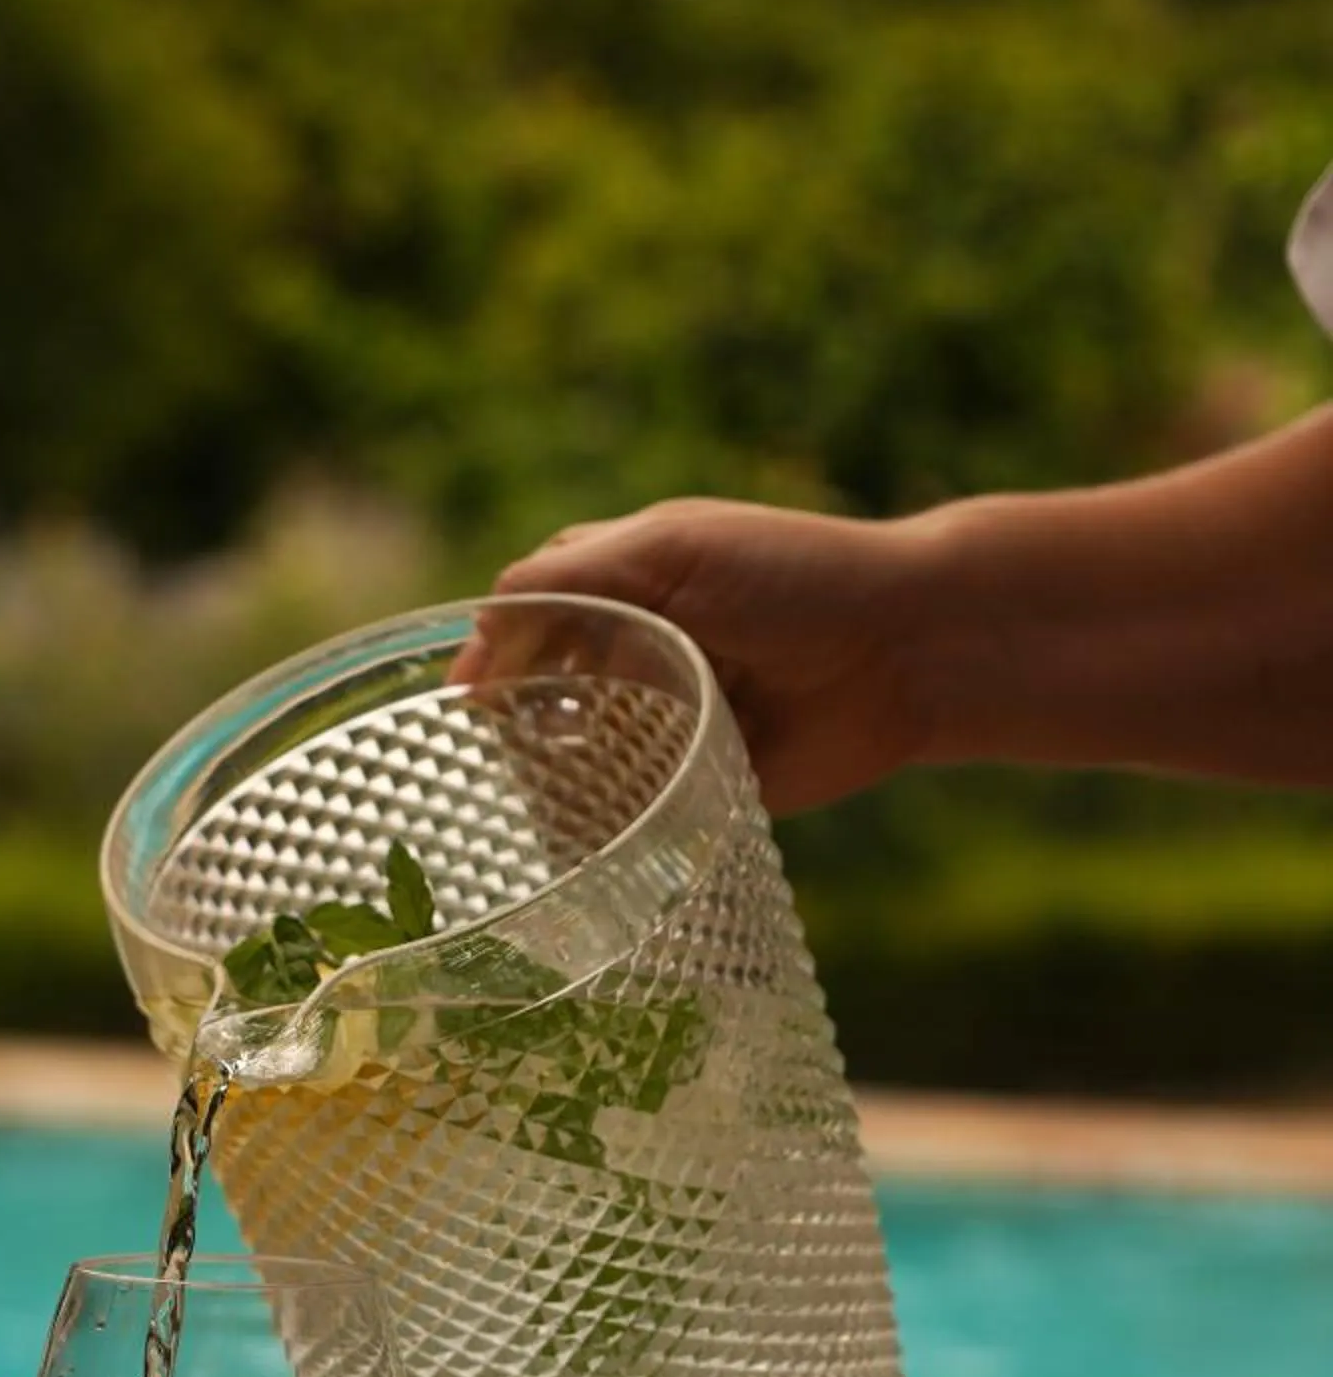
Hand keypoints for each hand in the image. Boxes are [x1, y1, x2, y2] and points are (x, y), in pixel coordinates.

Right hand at [456, 499, 937, 816]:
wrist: (907, 650)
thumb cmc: (794, 577)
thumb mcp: (673, 549)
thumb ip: (574, 576)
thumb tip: (483, 622)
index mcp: (631, 581)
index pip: (533, 611)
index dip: (495, 648)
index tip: (467, 693)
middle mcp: (645, 648)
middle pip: (549, 684)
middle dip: (520, 715)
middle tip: (503, 747)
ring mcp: (676, 716)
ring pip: (586, 748)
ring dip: (558, 769)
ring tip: (542, 787)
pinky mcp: (709, 777)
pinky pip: (643, 803)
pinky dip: (610, 814)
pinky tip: (585, 827)